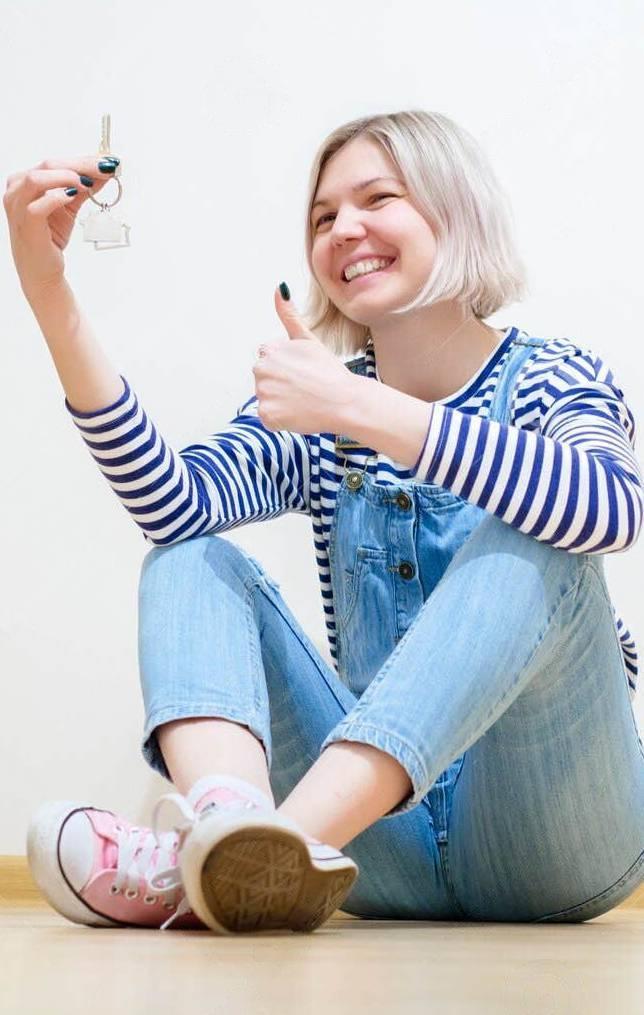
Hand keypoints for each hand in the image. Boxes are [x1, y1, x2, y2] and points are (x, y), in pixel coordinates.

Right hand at [3, 155, 119, 302]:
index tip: (106, 162)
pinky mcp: (26, 224)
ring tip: (87, 183)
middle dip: (81, 165)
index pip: (54, 163)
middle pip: (48, 165)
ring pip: (38, 179)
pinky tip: (73, 195)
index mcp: (24, 181)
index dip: (82, 160)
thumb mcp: (68, 207)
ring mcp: (18, 207)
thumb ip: (83, 189)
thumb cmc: (48, 238)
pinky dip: (57, 197)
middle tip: (105, 168)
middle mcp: (17, 190)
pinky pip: (38, 206)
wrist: (41, 270)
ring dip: (66, 177)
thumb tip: (104, 173)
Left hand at [252, 285, 359, 433]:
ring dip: (281, 402)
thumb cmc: (329, 371)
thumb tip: (279, 288)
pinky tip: (298, 413)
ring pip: (267, 399)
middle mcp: (261, 369)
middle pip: (265, 380)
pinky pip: (269, 418)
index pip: (269, 362)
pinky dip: (281, 419)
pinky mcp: (267, 414)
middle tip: (304, 388)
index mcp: (269, 350)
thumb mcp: (308, 339)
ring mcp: (263, 393)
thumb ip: (289, 315)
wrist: (344, 401)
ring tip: (303, 400)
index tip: (303, 373)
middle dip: (280, 385)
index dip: (287, 369)